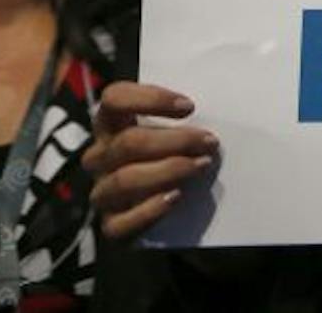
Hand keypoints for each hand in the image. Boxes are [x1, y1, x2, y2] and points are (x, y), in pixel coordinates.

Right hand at [84, 82, 218, 239]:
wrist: (163, 209)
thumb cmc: (172, 154)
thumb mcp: (174, 128)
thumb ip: (185, 117)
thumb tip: (221, 108)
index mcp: (111, 125)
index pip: (114, 98)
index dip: (149, 98)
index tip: (190, 107)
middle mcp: (101, 156)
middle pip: (128, 142)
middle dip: (176, 141)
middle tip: (209, 141)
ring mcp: (103, 191)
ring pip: (124, 180)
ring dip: (168, 170)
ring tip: (201, 165)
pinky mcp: (110, 223)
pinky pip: (120, 222)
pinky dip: (150, 209)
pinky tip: (176, 197)